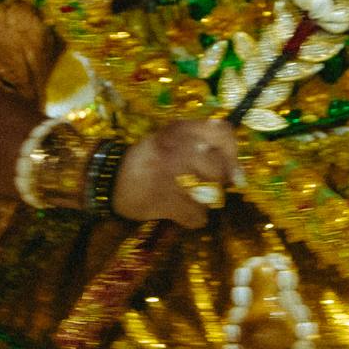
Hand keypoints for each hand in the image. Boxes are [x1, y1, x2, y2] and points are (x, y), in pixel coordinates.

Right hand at [112, 119, 237, 227]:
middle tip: (201, 185)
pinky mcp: (165, 200)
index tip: (232, 171)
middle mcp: (177, 148)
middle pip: (220, 171)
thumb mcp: (172, 138)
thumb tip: (238, 170)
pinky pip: (198, 216)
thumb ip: (202, 142)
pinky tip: (178, 210)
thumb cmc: (150, 160)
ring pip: (211, 196)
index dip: (234, 154)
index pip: (223, 133)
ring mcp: (171, 174)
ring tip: (186, 197)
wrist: (110, 180)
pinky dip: (191, 218)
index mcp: (180, 129)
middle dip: (217, 184)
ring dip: (203, 202)